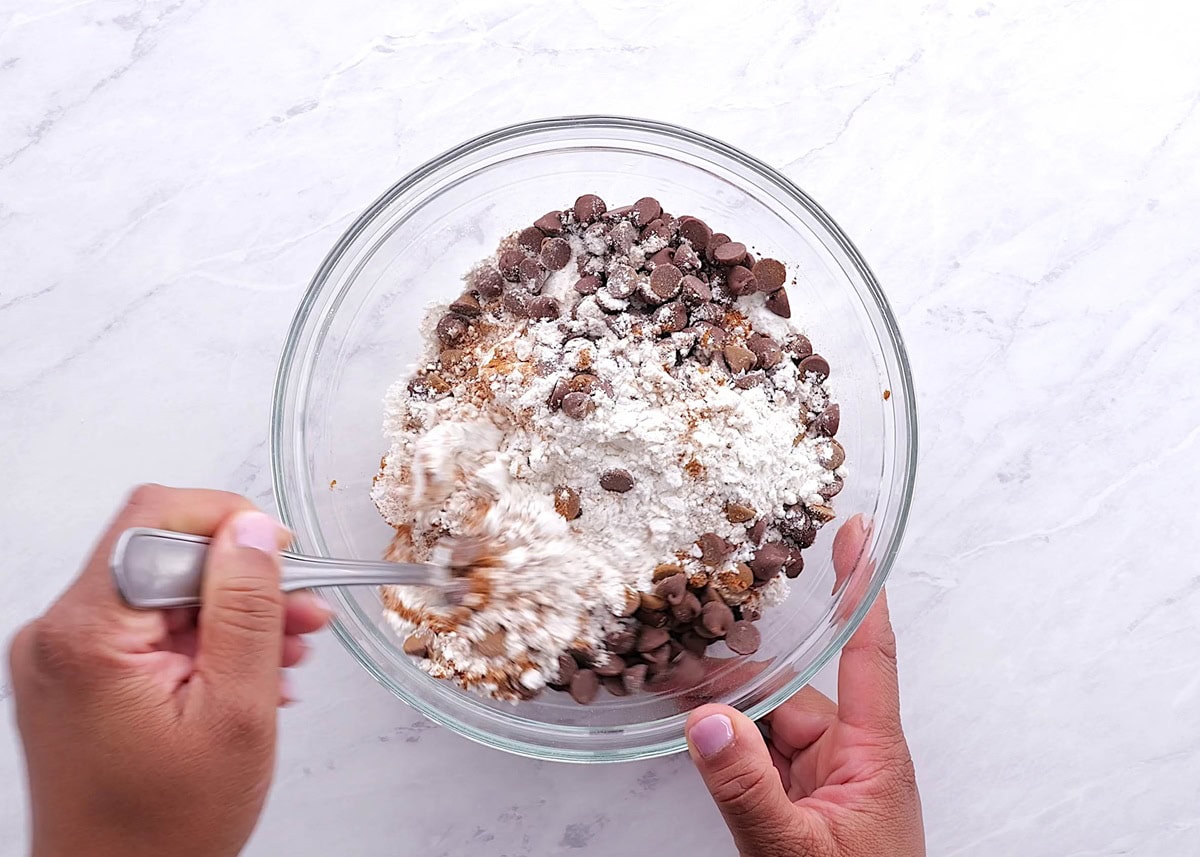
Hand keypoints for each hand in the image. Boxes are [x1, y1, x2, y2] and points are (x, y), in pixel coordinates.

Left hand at [8, 485, 332, 856]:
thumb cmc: (164, 829)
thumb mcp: (235, 712)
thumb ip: (247, 610)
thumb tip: (255, 530)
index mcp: (86, 636)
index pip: (155, 517)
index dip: (228, 522)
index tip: (281, 554)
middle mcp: (58, 634)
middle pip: (162, 552)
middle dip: (241, 578)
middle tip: (301, 612)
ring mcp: (64, 655)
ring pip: (162, 590)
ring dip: (231, 612)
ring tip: (286, 653)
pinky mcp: (77, 674)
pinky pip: (148, 626)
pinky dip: (202, 639)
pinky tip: (246, 672)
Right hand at [684, 515, 923, 855]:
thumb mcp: (797, 854)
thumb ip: (749, 790)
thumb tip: (706, 720)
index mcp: (872, 756)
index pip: (868, 653)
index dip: (861, 588)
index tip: (856, 532)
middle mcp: (847, 757)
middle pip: (792, 685)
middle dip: (739, 658)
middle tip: (687, 619)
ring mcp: (819, 780)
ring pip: (765, 719)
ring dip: (721, 700)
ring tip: (669, 667)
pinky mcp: (796, 802)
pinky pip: (754, 754)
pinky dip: (721, 737)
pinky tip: (686, 720)